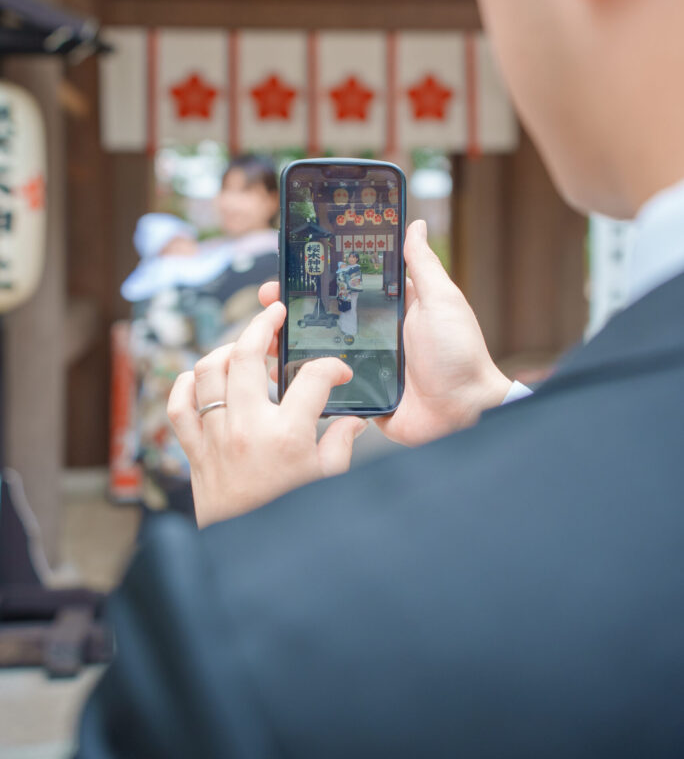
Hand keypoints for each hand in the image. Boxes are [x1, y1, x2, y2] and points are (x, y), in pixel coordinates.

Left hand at [168, 302, 366, 527]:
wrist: (249, 560)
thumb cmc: (292, 520)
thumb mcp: (327, 482)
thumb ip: (342, 445)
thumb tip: (353, 422)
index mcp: (287, 436)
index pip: (312, 378)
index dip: (331, 367)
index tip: (337, 372)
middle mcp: (247, 429)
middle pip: (248, 355)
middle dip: (263, 324)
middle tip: (274, 314)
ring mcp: (215, 438)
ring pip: (208, 371)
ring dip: (226, 350)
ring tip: (244, 349)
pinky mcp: (194, 451)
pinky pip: (179, 406)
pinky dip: (186, 385)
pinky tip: (204, 380)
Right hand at [259, 220, 510, 447]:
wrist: (464, 412)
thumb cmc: (459, 354)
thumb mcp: (441, 300)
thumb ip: (423, 265)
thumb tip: (414, 225)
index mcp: (391, 309)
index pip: (347, 285)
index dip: (320, 275)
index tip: (292, 263)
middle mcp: (374, 334)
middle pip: (325, 316)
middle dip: (293, 306)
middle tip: (268, 298)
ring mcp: (363, 366)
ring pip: (317, 350)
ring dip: (290, 340)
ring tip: (265, 331)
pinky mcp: (358, 395)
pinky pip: (324, 386)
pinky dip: (302, 379)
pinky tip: (278, 368)